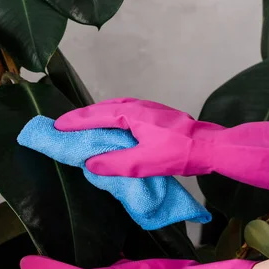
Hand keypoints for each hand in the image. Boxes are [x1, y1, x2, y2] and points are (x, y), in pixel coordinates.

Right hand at [55, 97, 268, 197]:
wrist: (210, 146)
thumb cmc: (178, 153)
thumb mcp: (144, 163)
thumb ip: (114, 163)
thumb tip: (89, 163)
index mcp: (130, 113)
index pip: (95, 115)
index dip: (75, 122)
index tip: (57, 126)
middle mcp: (136, 106)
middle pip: (102, 108)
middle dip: (82, 117)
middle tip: (64, 125)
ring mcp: (146, 108)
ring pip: (113, 108)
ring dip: (96, 116)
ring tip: (82, 126)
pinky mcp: (153, 115)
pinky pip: (123, 112)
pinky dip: (109, 118)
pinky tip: (110, 128)